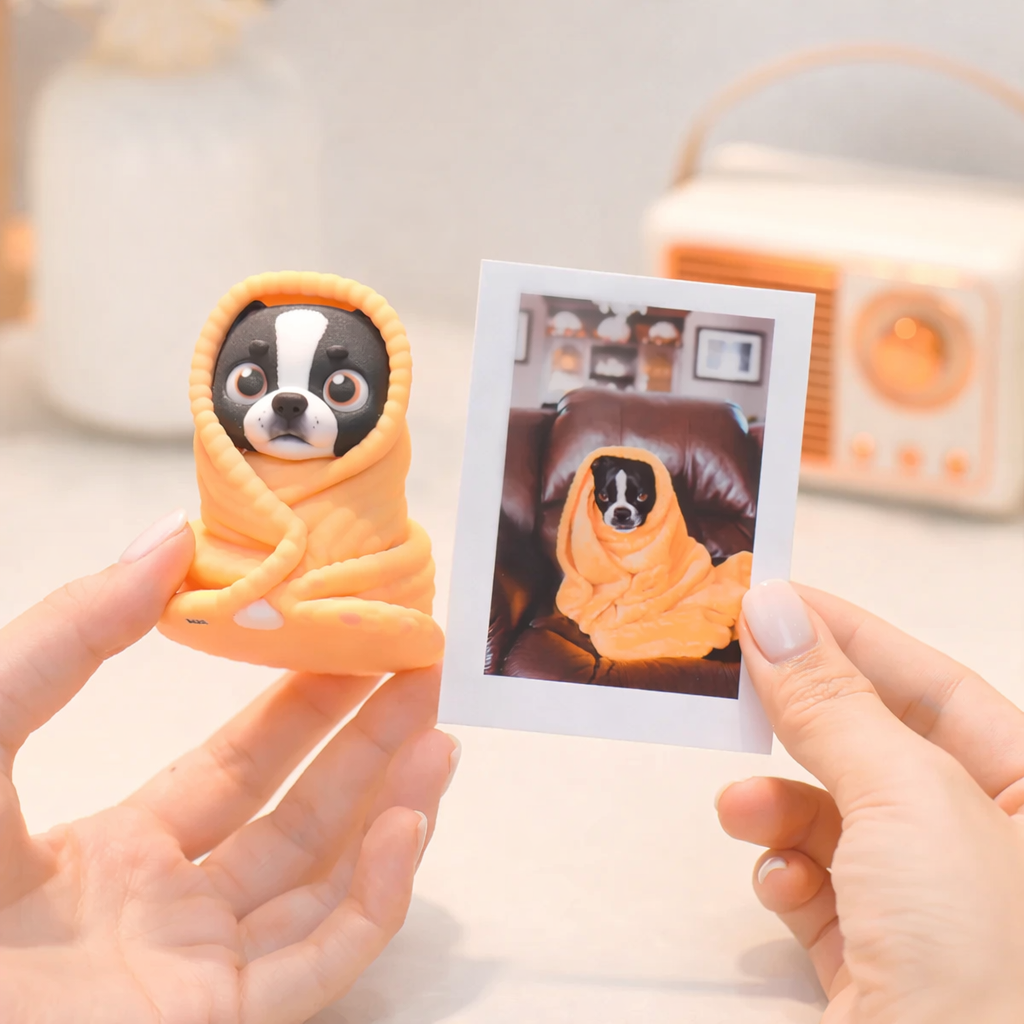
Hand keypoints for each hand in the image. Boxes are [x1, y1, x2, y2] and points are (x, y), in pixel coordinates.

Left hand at [0, 510, 458, 1023]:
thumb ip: (64, 638)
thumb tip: (168, 537)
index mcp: (113, 852)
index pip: (236, 769)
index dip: (300, 703)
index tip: (354, 644)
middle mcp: (169, 913)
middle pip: (297, 818)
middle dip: (366, 741)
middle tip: (423, 672)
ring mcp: (200, 977)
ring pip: (324, 887)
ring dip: (389, 808)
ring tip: (441, 736)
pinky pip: (322, 964)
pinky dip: (379, 897)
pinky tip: (407, 822)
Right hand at [717, 581, 1023, 1023]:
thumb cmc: (986, 961)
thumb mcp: (908, 801)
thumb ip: (834, 702)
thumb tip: (774, 610)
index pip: (935, 685)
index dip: (850, 635)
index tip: (771, 598)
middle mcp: (994, 850)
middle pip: (878, 749)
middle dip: (804, 722)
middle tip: (732, 680)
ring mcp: (937, 910)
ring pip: (837, 820)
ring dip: (781, 808)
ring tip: (742, 810)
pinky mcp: (882, 963)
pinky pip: (820, 891)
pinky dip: (787, 878)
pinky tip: (777, 887)